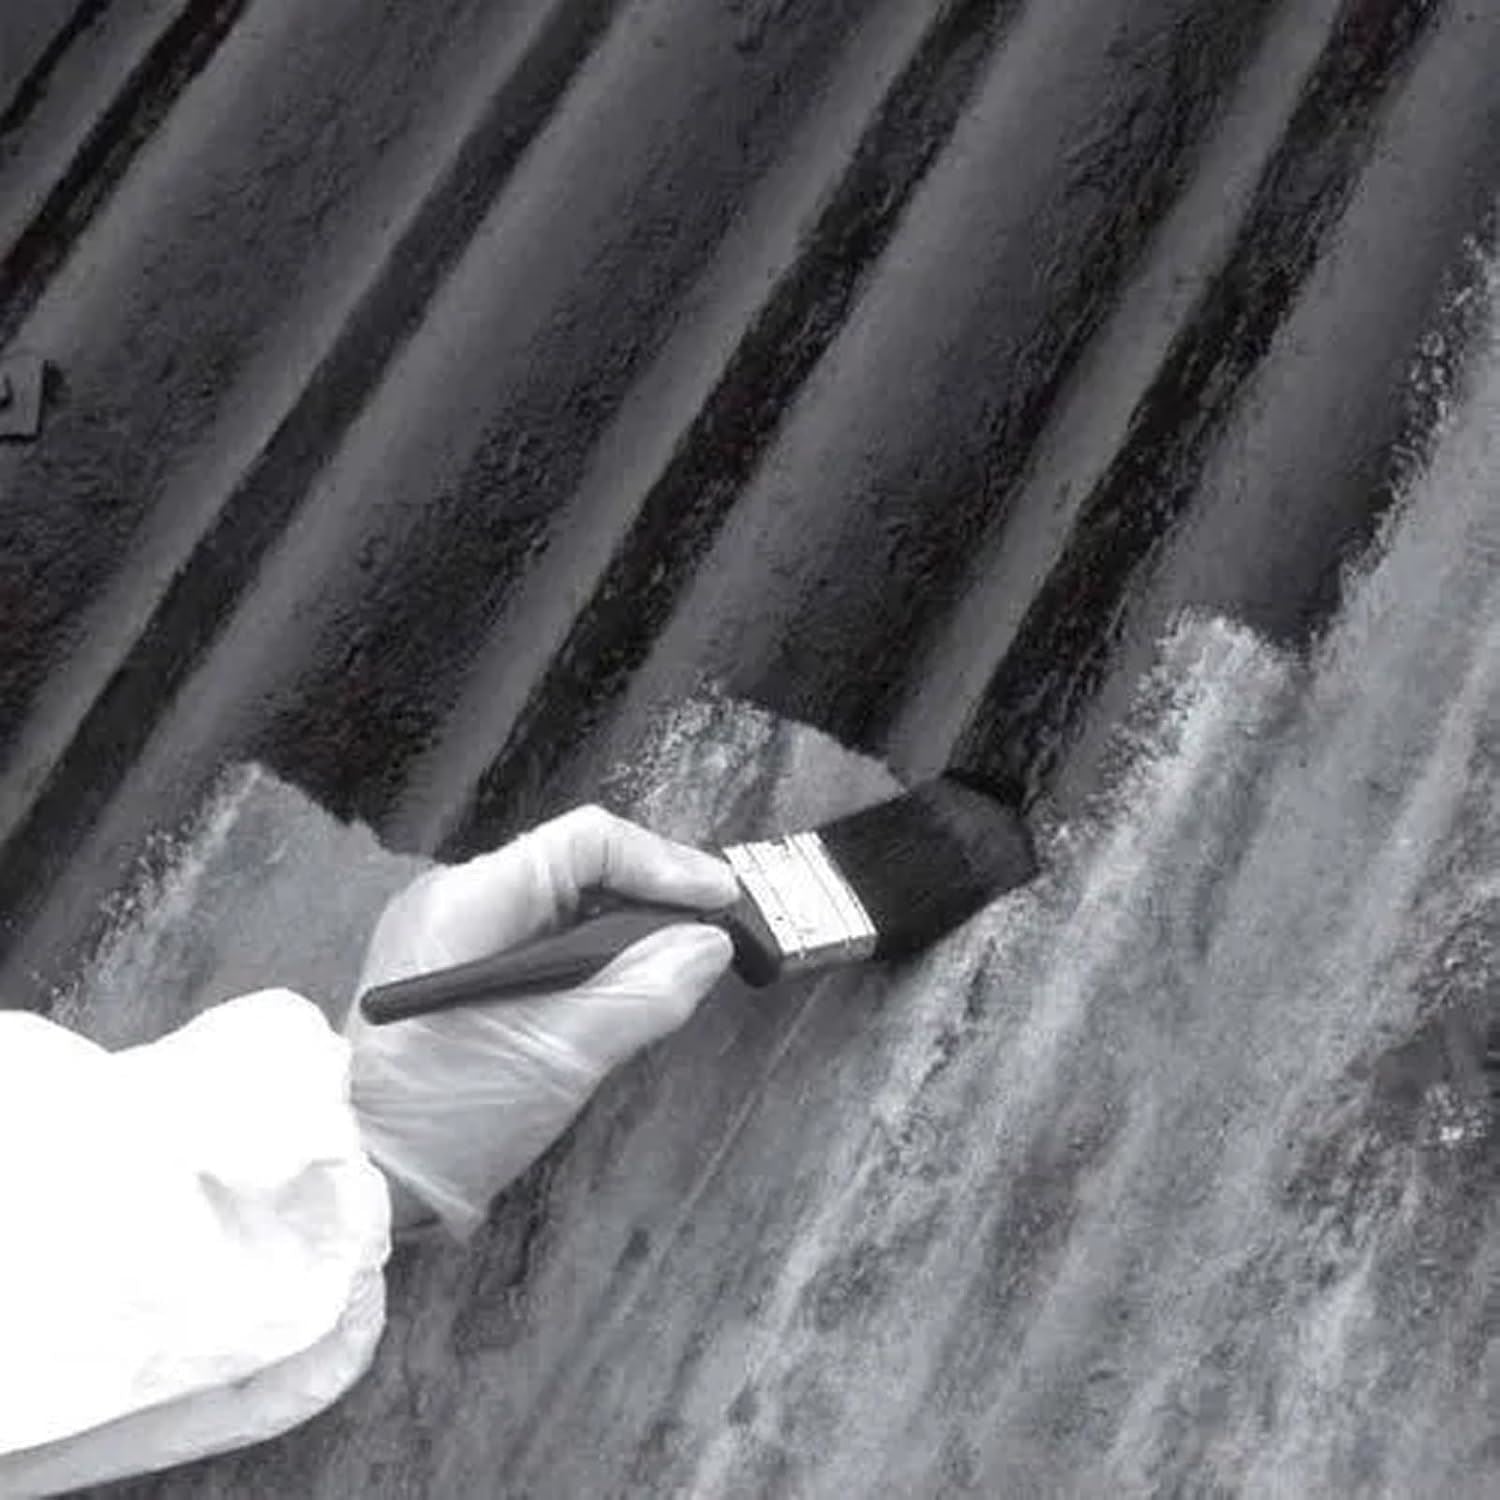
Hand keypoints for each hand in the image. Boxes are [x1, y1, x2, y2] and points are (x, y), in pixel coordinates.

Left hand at [345, 807, 736, 1238]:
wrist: (360, 1182)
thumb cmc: (447, 1118)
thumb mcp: (557, 1059)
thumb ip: (641, 993)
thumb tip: (708, 943)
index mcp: (468, 901)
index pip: (584, 842)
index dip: (663, 862)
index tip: (720, 900)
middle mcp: (455, 898)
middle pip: (575, 866)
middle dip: (651, 894)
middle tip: (712, 931)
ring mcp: (451, 934)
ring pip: (562, 904)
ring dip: (625, 927)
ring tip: (681, 958)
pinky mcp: (456, 971)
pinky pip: (540, 939)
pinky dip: (591, 955)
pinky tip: (625, 983)